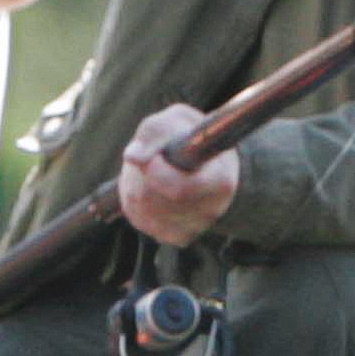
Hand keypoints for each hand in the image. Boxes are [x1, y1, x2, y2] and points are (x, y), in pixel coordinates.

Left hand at [117, 101, 237, 247]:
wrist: (206, 161)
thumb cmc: (190, 136)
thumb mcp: (177, 119)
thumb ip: (155, 132)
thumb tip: (133, 157)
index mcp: (221, 181)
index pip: (180, 189)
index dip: (155, 172)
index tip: (151, 157)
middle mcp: (211, 210)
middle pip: (152, 200)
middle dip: (140, 176)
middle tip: (149, 159)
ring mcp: (194, 227)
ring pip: (141, 210)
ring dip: (134, 186)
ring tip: (149, 171)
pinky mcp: (175, 236)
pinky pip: (140, 220)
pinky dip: (134, 202)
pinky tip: (148, 188)